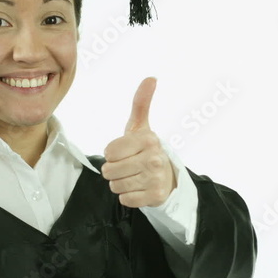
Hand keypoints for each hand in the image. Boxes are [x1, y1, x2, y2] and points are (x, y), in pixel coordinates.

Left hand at [101, 77, 176, 207]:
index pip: (109, 151)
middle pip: (109, 171)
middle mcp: (153, 159)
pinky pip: (124, 199)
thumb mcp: (141, 126)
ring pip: (115, 186)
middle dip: (114, 170)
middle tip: (128, 166)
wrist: (168, 177)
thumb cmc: (146, 149)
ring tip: (133, 177)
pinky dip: (128, 196)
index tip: (125, 152)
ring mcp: (155, 179)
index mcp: (148, 140)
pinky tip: (138, 188)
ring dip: (120, 183)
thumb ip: (141, 103)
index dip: (112, 154)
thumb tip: (150, 78)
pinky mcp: (154, 197)